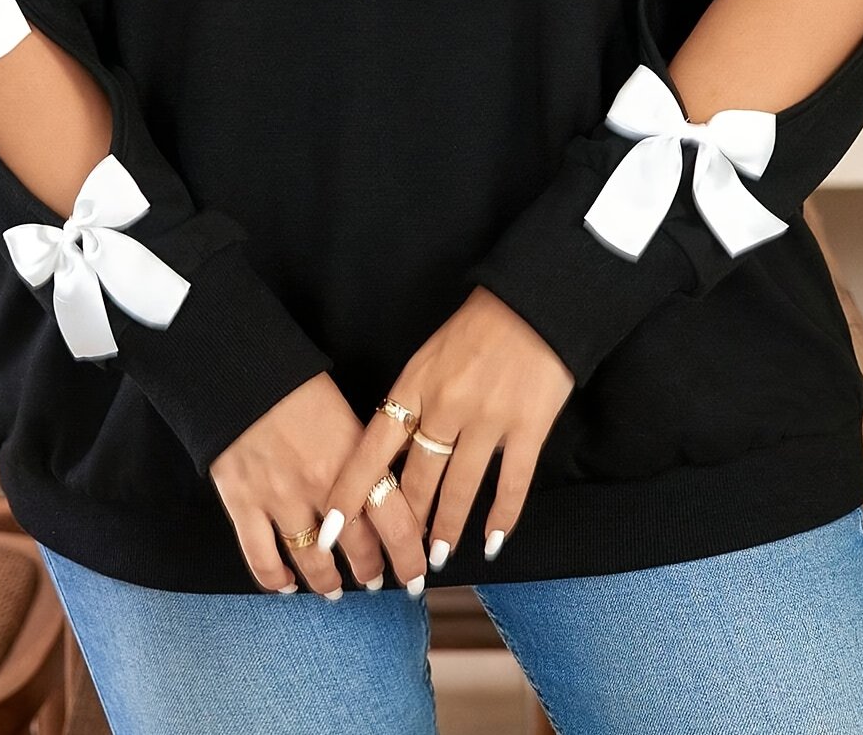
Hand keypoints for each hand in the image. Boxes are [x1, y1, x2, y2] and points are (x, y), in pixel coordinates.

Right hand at [208, 371, 427, 596]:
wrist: (240, 371)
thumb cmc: (296, 385)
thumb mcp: (347, 414)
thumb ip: (365, 455)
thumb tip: (386, 488)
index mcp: (354, 457)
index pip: (395, 520)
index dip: (410, 554)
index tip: (417, 570)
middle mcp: (323, 485)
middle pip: (359, 547)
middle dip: (372, 570)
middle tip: (375, 579)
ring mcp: (281, 498)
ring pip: (314, 561)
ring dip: (329, 581)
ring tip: (335, 589)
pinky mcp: (243, 504)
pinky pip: (263, 558)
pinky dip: (276, 579)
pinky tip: (287, 584)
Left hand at [318, 286, 573, 573]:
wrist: (533, 303)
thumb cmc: (476, 328)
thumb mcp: (428, 357)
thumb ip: (411, 400)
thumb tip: (393, 452)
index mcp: (414, 386)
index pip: (372, 451)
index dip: (350, 494)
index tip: (329, 532)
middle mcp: (445, 407)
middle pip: (417, 479)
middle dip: (405, 524)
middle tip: (398, 558)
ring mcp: (488, 420)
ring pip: (459, 488)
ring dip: (446, 528)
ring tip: (438, 558)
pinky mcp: (528, 427)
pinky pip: (512, 483)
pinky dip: (502, 516)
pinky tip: (492, 541)